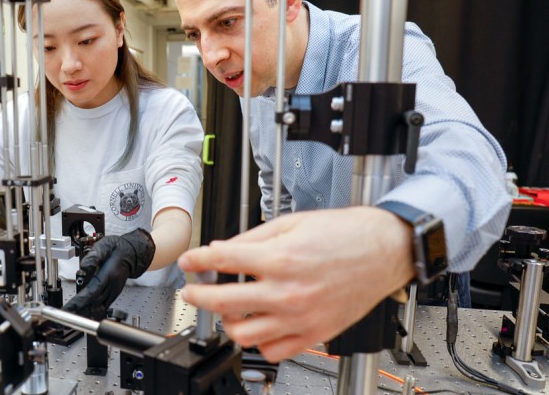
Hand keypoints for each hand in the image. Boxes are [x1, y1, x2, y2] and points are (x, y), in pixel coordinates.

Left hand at [63, 228, 155, 319]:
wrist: (132, 253)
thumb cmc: (118, 248)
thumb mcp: (105, 246)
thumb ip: (94, 255)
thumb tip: (84, 266)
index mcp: (109, 274)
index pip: (91, 291)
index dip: (79, 302)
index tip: (69, 309)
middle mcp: (113, 285)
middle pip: (94, 302)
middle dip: (79, 310)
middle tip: (67, 315)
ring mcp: (114, 290)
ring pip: (99, 306)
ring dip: (86, 312)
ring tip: (73, 316)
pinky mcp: (114, 292)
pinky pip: (105, 305)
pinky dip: (95, 310)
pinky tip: (87, 313)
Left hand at [177, 206, 413, 361]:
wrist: (385, 250)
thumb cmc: (345, 234)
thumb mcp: (292, 223)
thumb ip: (253, 239)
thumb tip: (222, 248)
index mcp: (280, 259)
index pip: (221, 260)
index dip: (196, 259)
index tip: (188, 261)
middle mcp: (287, 292)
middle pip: (222, 301)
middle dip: (197, 295)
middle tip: (192, 290)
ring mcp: (300, 318)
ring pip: (244, 335)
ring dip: (226, 322)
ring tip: (226, 309)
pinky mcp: (314, 334)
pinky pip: (273, 350)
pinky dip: (258, 342)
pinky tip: (256, 325)